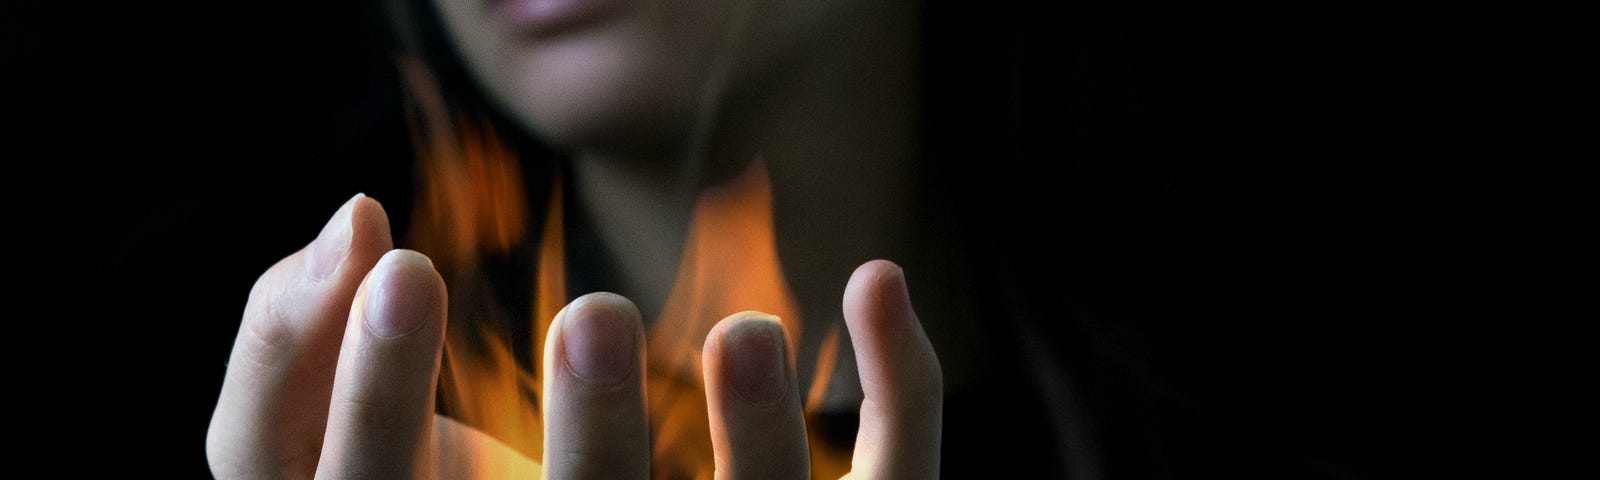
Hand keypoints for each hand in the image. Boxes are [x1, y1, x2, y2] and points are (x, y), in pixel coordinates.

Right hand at [206, 194, 942, 478]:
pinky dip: (905, 388)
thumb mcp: (341, 435)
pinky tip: (878, 280)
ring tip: (746, 329)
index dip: (376, 392)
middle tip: (597, 316)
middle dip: (600, 437)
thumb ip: (299, 352)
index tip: (397, 259)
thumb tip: (355, 228)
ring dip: (759, 439)